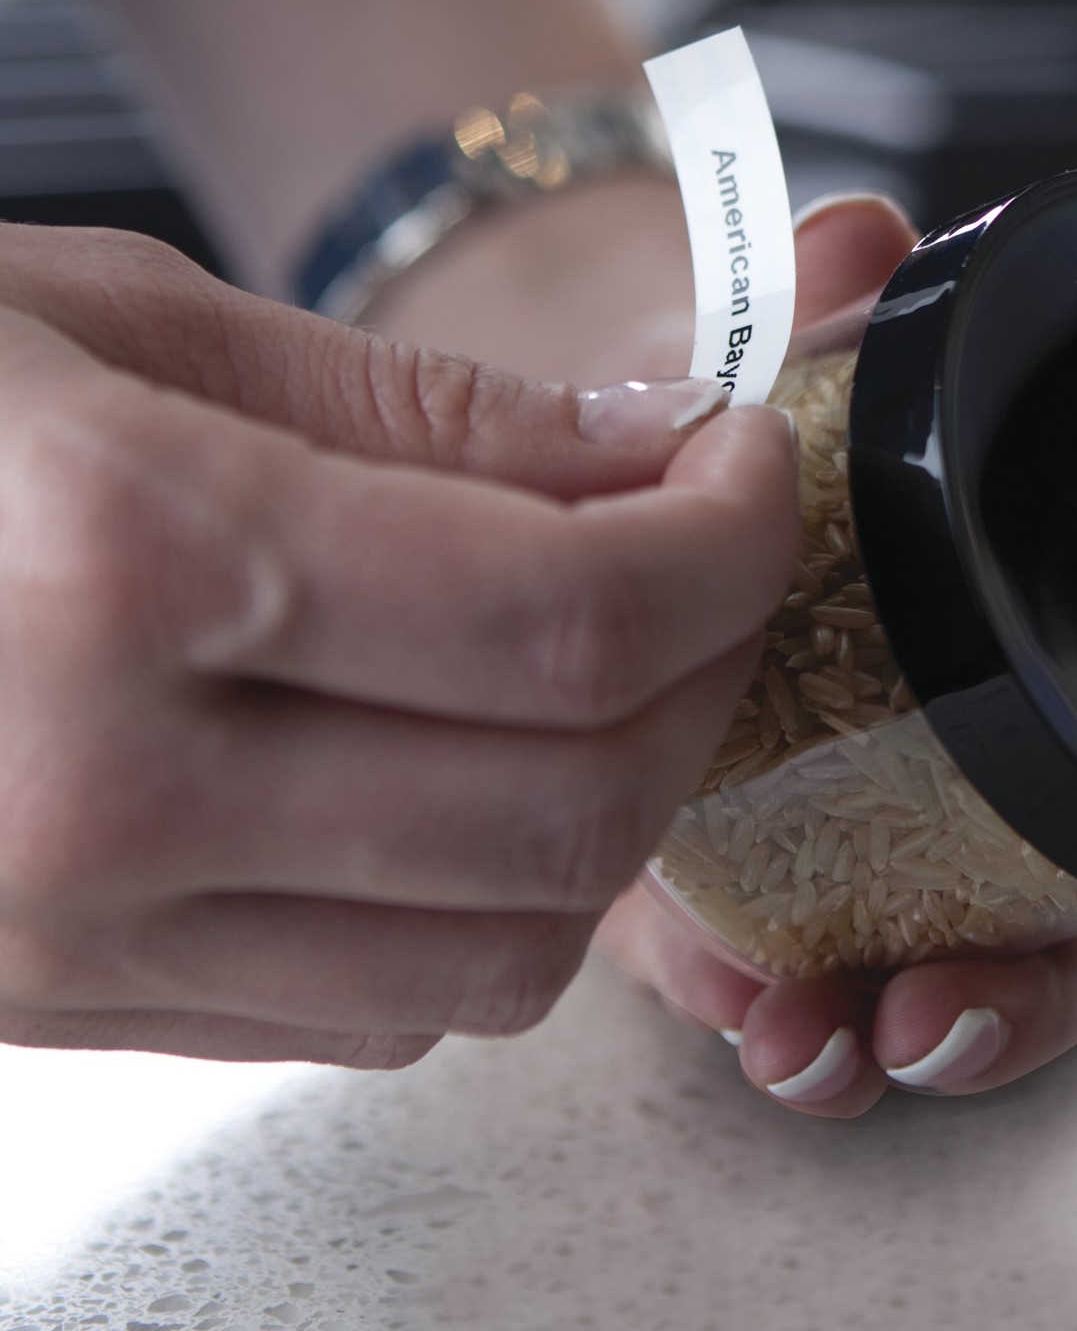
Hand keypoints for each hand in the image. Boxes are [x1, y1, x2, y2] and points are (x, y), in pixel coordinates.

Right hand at [0, 225, 793, 1065]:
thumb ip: (418, 409)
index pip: (570, 614)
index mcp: (127, 561)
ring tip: (607, 660)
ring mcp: (74, 939)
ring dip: (623, 805)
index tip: (754, 469)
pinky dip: (488, 899)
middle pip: (579, 807)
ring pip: (507, 952)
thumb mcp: (126, 317)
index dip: (729, 539)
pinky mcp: (67, 1013)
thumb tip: (647, 454)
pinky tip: (456, 769)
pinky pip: (384, 1011)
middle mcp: (103, 790)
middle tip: (714, 554)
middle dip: (712, 669)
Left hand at [380, 184, 1076, 1112]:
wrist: (595, 461)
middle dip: (1027, 998)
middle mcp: (962, 765)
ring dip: (886, 1032)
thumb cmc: (738, 424)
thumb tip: (864, 236)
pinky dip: (754, 1000)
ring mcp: (852, 829)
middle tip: (953, 1010)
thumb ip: (828, 308)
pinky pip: (767, 972)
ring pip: (919, 972)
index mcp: (1025, 661)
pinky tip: (732, 1002)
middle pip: (1058, 928)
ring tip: (822, 1042)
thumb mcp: (781, 367)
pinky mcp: (732, 868)